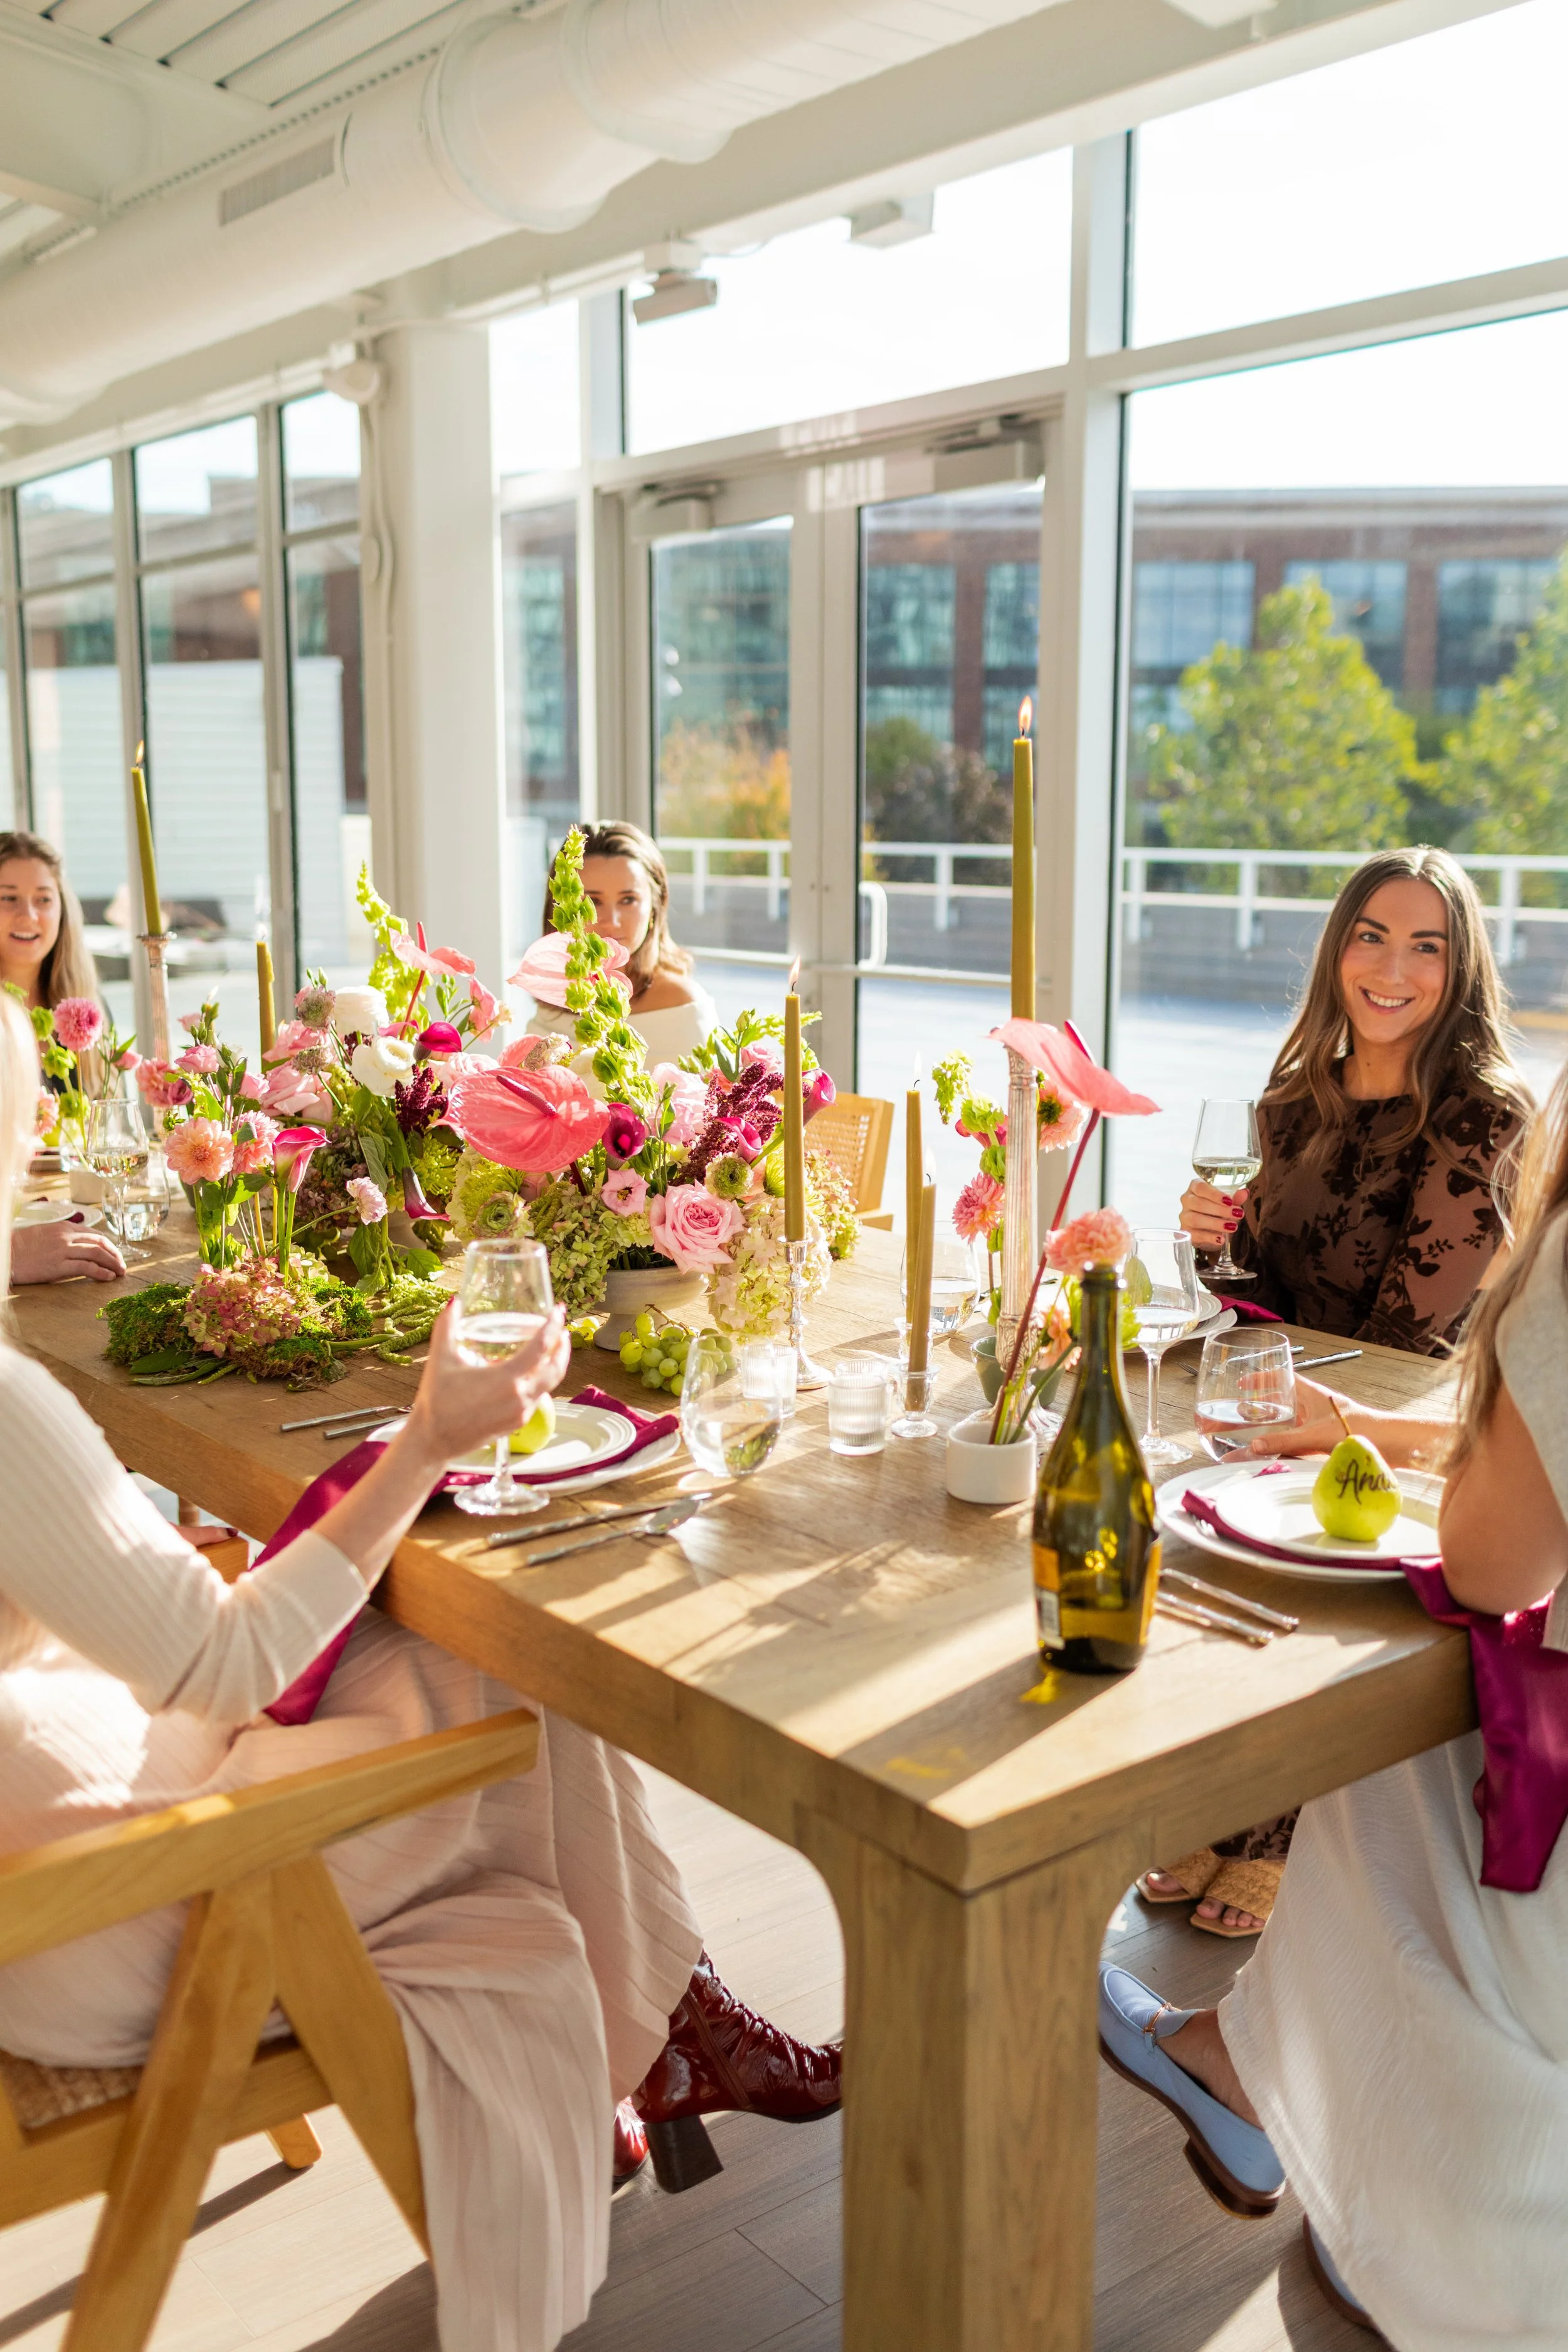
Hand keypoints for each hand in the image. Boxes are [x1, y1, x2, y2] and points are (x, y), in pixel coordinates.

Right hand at [10, 1220, 126, 1285]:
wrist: (5, 1253)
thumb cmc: (22, 1247)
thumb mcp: (45, 1235)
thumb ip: (63, 1238)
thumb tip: (79, 1247)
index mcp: (63, 1228)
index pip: (94, 1234)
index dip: (108, 1245)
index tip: (115, 1254)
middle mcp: (66, 1236)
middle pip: (99, 1242)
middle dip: (114, 1254)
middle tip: (122, 1265)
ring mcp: (62, 1250)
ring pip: (96, 1253)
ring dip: (112, 1263)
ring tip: (120, 1272)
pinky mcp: (58, 1265)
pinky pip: (86, 1267)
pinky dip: (101, 1272)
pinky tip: (108, 1277)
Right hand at [403, 1301, 570, 1469]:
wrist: (433, 1441)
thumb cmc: (436, 1402)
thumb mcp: (441, 1359)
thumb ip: (447, 1327)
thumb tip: (454, 1301)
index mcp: (506, 1379)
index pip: (541, 1347)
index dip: (553, 1326)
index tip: (558, 1311)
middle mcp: (519, 1397)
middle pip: (556, 1368)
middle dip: (563, 1347)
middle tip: (561, 1329)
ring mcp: (521, 1413)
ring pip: (550, 1384)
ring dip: (554, 1364)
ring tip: (551, 1349)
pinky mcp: (518, 1423)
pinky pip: (538, 1398)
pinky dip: (541, 1381)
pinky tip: (531, 1373)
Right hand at [1179, 1178, 1246, 1254]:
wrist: (1211, 1231)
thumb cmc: (1218, 1211)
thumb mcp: (1229, 1204)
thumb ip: (1235, 1198)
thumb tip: (1244, 1192)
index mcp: (1195, 1188)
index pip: (1200, 1187)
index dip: (1214, 1194)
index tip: (1230, 1201)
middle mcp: (1187, 1200)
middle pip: (1198, 1203)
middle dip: (1220, 1210)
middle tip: (1237, 1214)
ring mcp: (1184, 1216)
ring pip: (1195, 1219)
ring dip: (1216, 1223)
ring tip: (1232, 1227)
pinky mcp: (1185, 1232)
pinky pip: (1195, 1234)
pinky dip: (1209, 1237)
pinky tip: (1221, 1239)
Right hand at [1240, 1375, 1354, 1458]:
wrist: (1384, 1444)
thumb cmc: (1357, 1429)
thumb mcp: (1314, 1435)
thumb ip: (1284, 1441)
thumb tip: (1255, 1445)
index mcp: (1309, 1392)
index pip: (1281, 1377)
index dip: (1261, 1378)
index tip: (1243, 1384)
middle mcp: (1311, 1404)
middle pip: (1280, 1399)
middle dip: (1259, 1405)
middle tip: (1238, 1411)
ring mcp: (1316, 1420)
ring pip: (1286, 1418)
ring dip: (1269, 1423)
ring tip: (1248, 1429)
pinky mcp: (1321, 1437)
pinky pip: (1295, 1435)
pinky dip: (1281, 1440)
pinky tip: (1272, 1449)